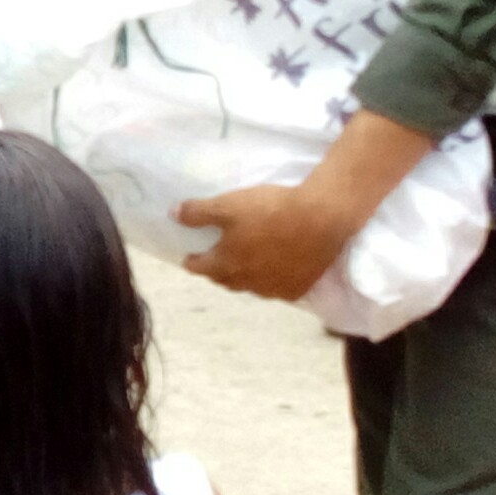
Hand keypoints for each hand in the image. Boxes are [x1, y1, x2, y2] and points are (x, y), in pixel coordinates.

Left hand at [179, 180, 358, 301]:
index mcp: (227, 264)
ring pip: (251, 286)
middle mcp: (247, 282)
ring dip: (244, 278)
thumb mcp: (228, 205)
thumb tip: (173, 215)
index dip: (192, 262)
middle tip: (214, 261)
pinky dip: (271, 282)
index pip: (201, 267)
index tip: (188, 258)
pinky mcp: (297, 289)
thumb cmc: (271, 210)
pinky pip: (277, 289)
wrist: (322, 219)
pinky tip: (274, 273)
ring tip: (245, 265)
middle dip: (216, 271)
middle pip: (225, 280)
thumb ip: (198, 212)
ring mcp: (273, 289)